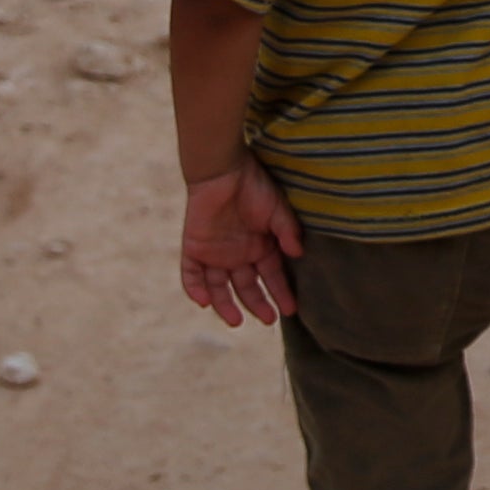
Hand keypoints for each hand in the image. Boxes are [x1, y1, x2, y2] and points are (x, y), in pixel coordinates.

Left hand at [178, 158, 304, 327]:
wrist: (223, 169)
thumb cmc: (254, 185)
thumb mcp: (278, 209)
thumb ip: (287, 231)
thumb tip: (298, 254)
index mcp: (259, 246)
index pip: (271, 276)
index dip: (281, 293)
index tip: (290, 310)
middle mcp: (237, 254)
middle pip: (246, 287)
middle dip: (257, 304)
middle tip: (269, 319)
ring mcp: (214, 253)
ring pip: (218, 287)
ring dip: (225, 305)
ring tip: (236, 321)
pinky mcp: (194, 248)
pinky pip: (191, 275)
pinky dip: (195, 289)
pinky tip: (205, 302)